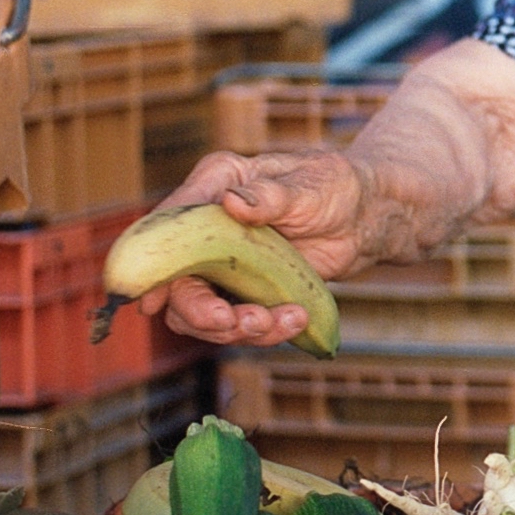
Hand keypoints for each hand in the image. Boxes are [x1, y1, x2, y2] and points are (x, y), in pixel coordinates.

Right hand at [136, 148, 373, 348]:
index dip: (152, 263)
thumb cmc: (333, 187)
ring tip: (280, 322)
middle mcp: (207, 226)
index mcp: (214, 184)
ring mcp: (221, 263)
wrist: (362, 217)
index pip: (167, 225)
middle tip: (234, 322)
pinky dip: (262, 331)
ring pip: (200, 312)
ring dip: (234, 328)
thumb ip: (272, 195)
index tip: (154, 299)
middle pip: (176, 280)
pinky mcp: (242, 291)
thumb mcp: (309, 184)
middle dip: (200, 311)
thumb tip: (232, 202)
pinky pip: (235, 322)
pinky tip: (295, 320)